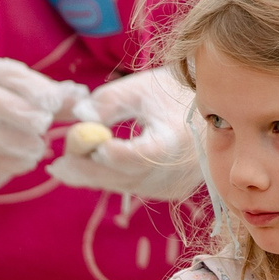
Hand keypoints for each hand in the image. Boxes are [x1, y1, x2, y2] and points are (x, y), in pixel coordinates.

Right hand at [0, 54, 86, 198]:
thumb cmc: (3, 100)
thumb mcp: (23, 91)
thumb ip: (55, 97)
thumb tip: (84, 99)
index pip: (6, 74)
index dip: (31, 88)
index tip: (54, 103)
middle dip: (17, 113)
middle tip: (44, 125)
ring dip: (11, 142)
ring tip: (39, 149)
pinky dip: (4, 161)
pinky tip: (26, 163)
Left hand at [48, 67, 204, 200]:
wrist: (221, 110)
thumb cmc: (178, 93)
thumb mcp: (142, 88)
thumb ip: (108, 101)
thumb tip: (79, 115)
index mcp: (173, 143)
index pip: (129, 156)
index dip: (98, 151)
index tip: (74, 140)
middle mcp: (177, 171)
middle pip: (121, 178)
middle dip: (86, 170)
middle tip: (57, 165)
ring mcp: (176, 185)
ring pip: (125, 186)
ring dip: (98, 176)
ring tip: (69, 164)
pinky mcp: (174, 191)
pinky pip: (136, 187)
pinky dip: (116, 178)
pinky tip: (101, 166)